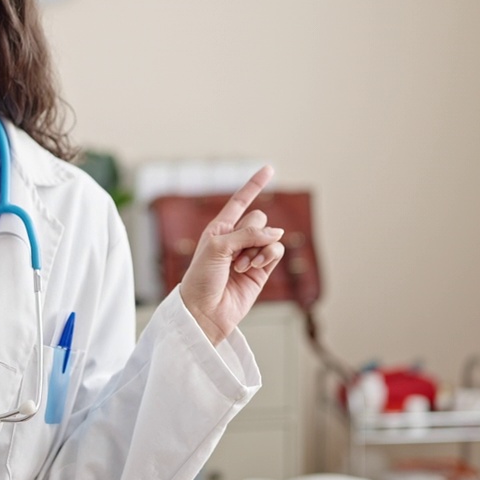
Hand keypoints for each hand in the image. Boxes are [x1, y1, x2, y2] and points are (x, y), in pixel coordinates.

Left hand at [178, 166, 285, 344]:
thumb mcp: (218, 247)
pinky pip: (275, 251)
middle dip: (252, 231)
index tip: (269, 169)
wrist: (204, 311)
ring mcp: (250, 255)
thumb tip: (279, 234)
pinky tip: (255, 267)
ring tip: (241, 266)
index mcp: (220, 228)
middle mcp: (236, 239)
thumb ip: (248, 234)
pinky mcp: (262, 271)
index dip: (254, 185)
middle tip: (236, 252)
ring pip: (269, 236)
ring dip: (258, 248)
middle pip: (259, 218)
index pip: (240, 201)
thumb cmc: (201, 278)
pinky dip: (268, 255)